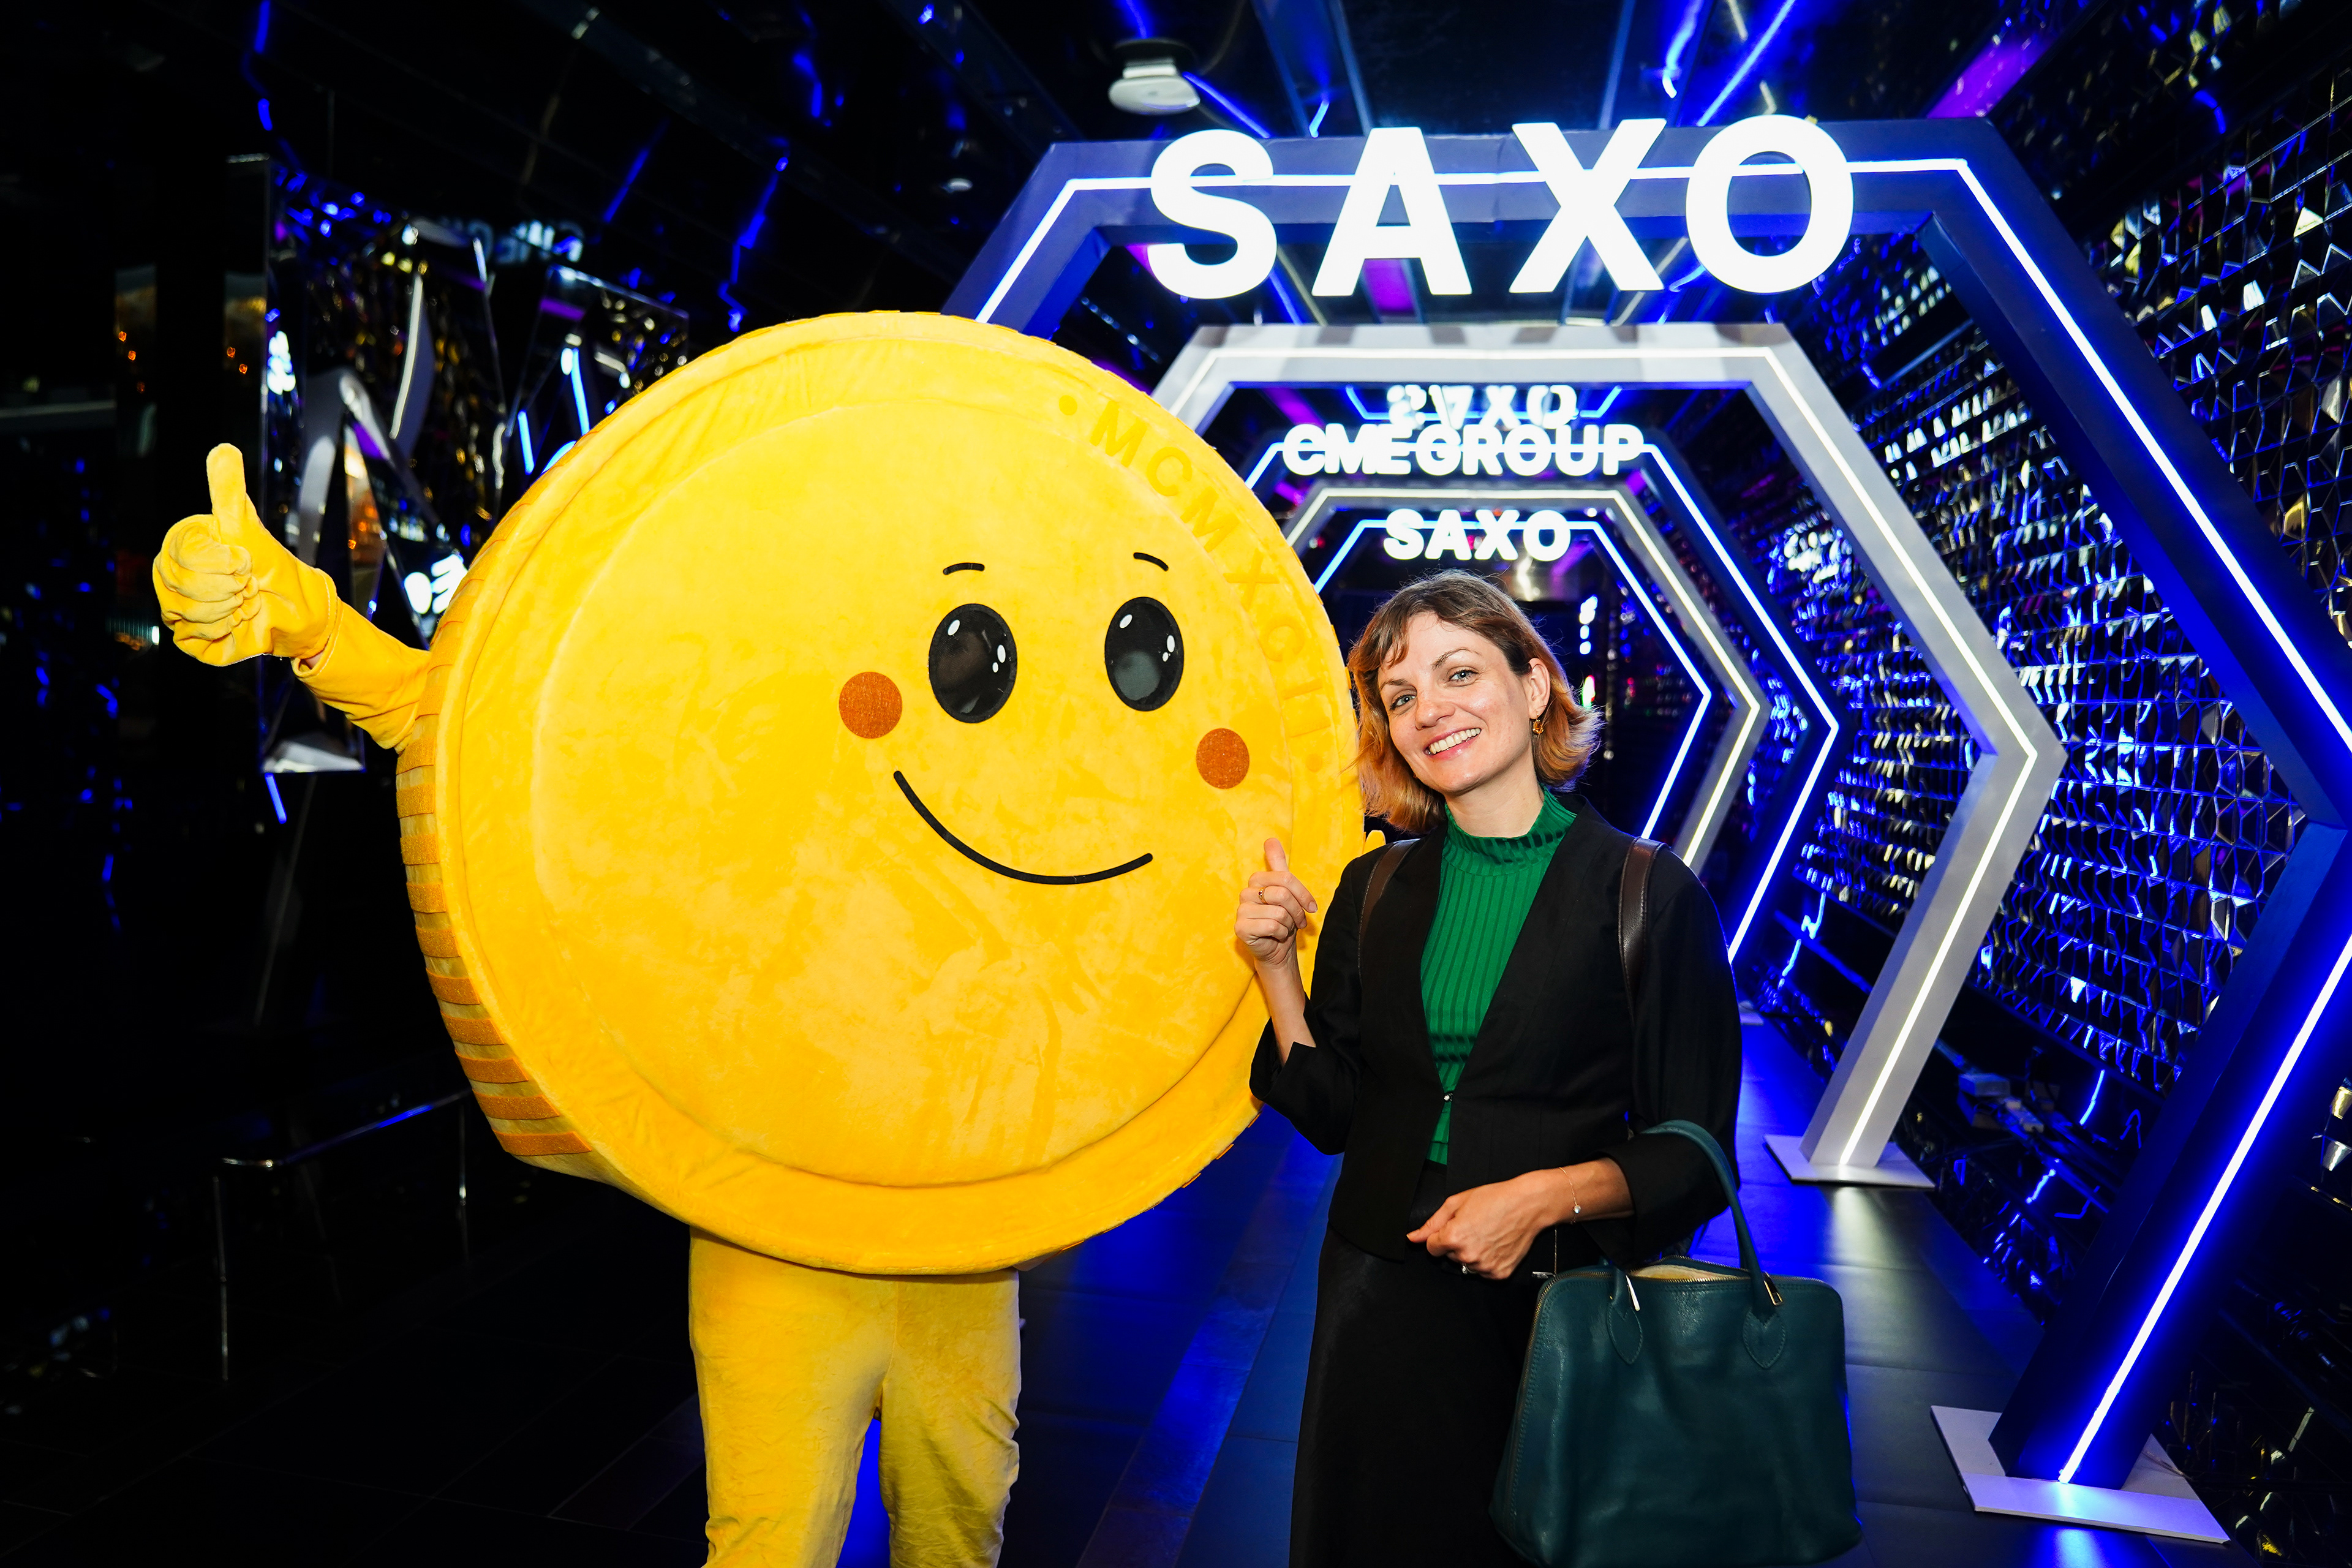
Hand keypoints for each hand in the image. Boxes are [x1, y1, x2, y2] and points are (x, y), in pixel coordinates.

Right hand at [154, 445, 339, 665]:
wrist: (294, 610)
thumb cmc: (270, 565)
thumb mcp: (248, 525)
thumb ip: (229, 489)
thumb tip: (224, 448)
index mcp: (179, 545)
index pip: (185, 554)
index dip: (221, 561)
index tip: (244, 561)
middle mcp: (170, 575)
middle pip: (182, 585)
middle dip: (227, 586)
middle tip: (247, 585)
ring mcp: (175, 607)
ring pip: (186, 612)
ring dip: (227, 608)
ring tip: (243, 602)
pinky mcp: (186, 637)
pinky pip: (193, 637)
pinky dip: (223, 632)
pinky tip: (236, 623)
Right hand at [1235, 837, 1317, 968]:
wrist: (1276, 949)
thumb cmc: (1282, 920)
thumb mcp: (1285, 890)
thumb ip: (1277, 864)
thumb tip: (1271, 839)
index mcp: (1256, 880)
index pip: (1286, 878)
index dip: (1303, 894)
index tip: (1311, 907)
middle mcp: (1245, 893)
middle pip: (1282, 894)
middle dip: (1296, 911)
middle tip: (1298, 921)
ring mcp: (1241, 910)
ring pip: (1278, 912)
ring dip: (1289, 924)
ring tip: (1285, 928)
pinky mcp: (1240, 928)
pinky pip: (1271, 926)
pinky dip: (1281, 934)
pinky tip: (1276, 936)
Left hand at [1408, 1172, 1567, 1279]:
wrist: (1527, 1205)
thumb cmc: (1495, 1199)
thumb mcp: (1457, 1203)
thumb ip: (1432, 1223)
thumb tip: (1413, 1238)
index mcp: (1453, 1237)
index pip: (1431, 1248)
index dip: (1440, 1237)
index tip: (1453, 1228)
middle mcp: (1468, 1255)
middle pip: (1450, 1256)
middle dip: (1457, 1243)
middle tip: (1475, 1226)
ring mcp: (1484, 1266)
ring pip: (1467, 1264)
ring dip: (1472, 1253)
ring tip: (1487, 1234)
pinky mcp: (1499, 1273)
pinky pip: (1484, 1271)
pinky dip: (1487, 1261)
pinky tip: (1495, 1244)